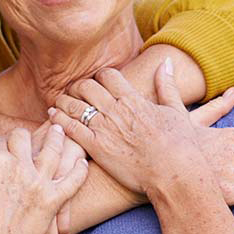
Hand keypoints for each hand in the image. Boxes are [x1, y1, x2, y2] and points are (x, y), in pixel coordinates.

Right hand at [0, 126, 87, 233]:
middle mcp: (17, 165)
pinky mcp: (52, 199)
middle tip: (27, 138)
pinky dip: (80, 171)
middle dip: (22, 136)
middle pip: (21, 137)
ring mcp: (37, 181)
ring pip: (51, 150)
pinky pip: (72, 181)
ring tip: (60, 131)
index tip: (1, 147)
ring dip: (56, 138)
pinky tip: (82, 162)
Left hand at [49, 60, 202, 195]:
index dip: (99, 77)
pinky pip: (71, 128)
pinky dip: (59, 120)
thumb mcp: (176, 109)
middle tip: (73, 91)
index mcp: (133, 99)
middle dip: (77, 86)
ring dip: (64, 101)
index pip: (108, 76)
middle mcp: (116, 110)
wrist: (175, 172)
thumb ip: (167, 85)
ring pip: (74, 105)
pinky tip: (53, 117)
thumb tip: (167, 62)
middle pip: (87, 87)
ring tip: (59, 102)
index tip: (95, 82)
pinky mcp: (97, 147)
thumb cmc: (180, 144)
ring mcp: (105, 128)